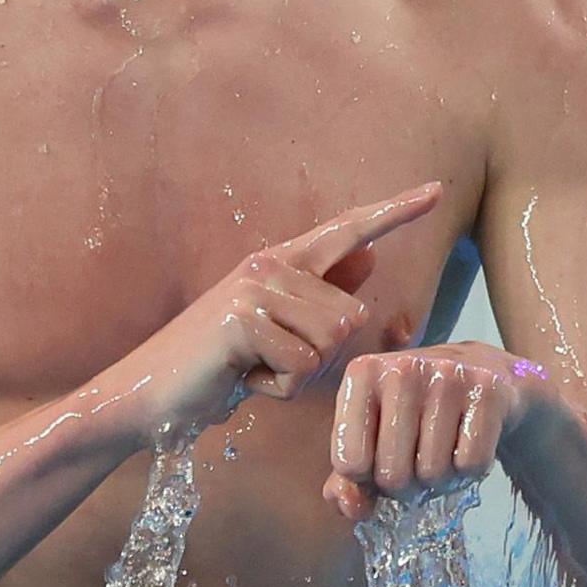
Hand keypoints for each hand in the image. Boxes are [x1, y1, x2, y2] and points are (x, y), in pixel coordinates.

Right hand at [102, 182, 442, 443]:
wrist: (149, 394)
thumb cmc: (217, 367)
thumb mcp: (275, 332)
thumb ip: (317, 299)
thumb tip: (368, 261)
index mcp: (281, 263)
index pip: (348, 230)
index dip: (395, 212)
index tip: (437, 191)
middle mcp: (270, 265)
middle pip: (351, 315)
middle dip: (322, 358)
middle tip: (269, 364)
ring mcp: (255, 288)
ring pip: (331, 342)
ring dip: (298, 376)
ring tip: (254, 369)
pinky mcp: (243, 319)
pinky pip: (302, 367)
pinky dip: (277, 390)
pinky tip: (241, 380)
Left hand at [322, 343, 553, 520]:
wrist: (482, 370)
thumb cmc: (416, 410)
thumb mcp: (372, 434)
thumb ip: (348, 479)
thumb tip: (352, 508)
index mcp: (362, 374)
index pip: (349, 464)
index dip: (367, 478)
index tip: (381, 458)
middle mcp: (402, 367)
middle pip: (392, 475)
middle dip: (406, 485)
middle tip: (416, 461)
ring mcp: (448, 375)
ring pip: (433, 473)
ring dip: (439, 478)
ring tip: (442, 451)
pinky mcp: (487, 389)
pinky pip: (471, 463)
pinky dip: (469, 470)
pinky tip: (466, 443)